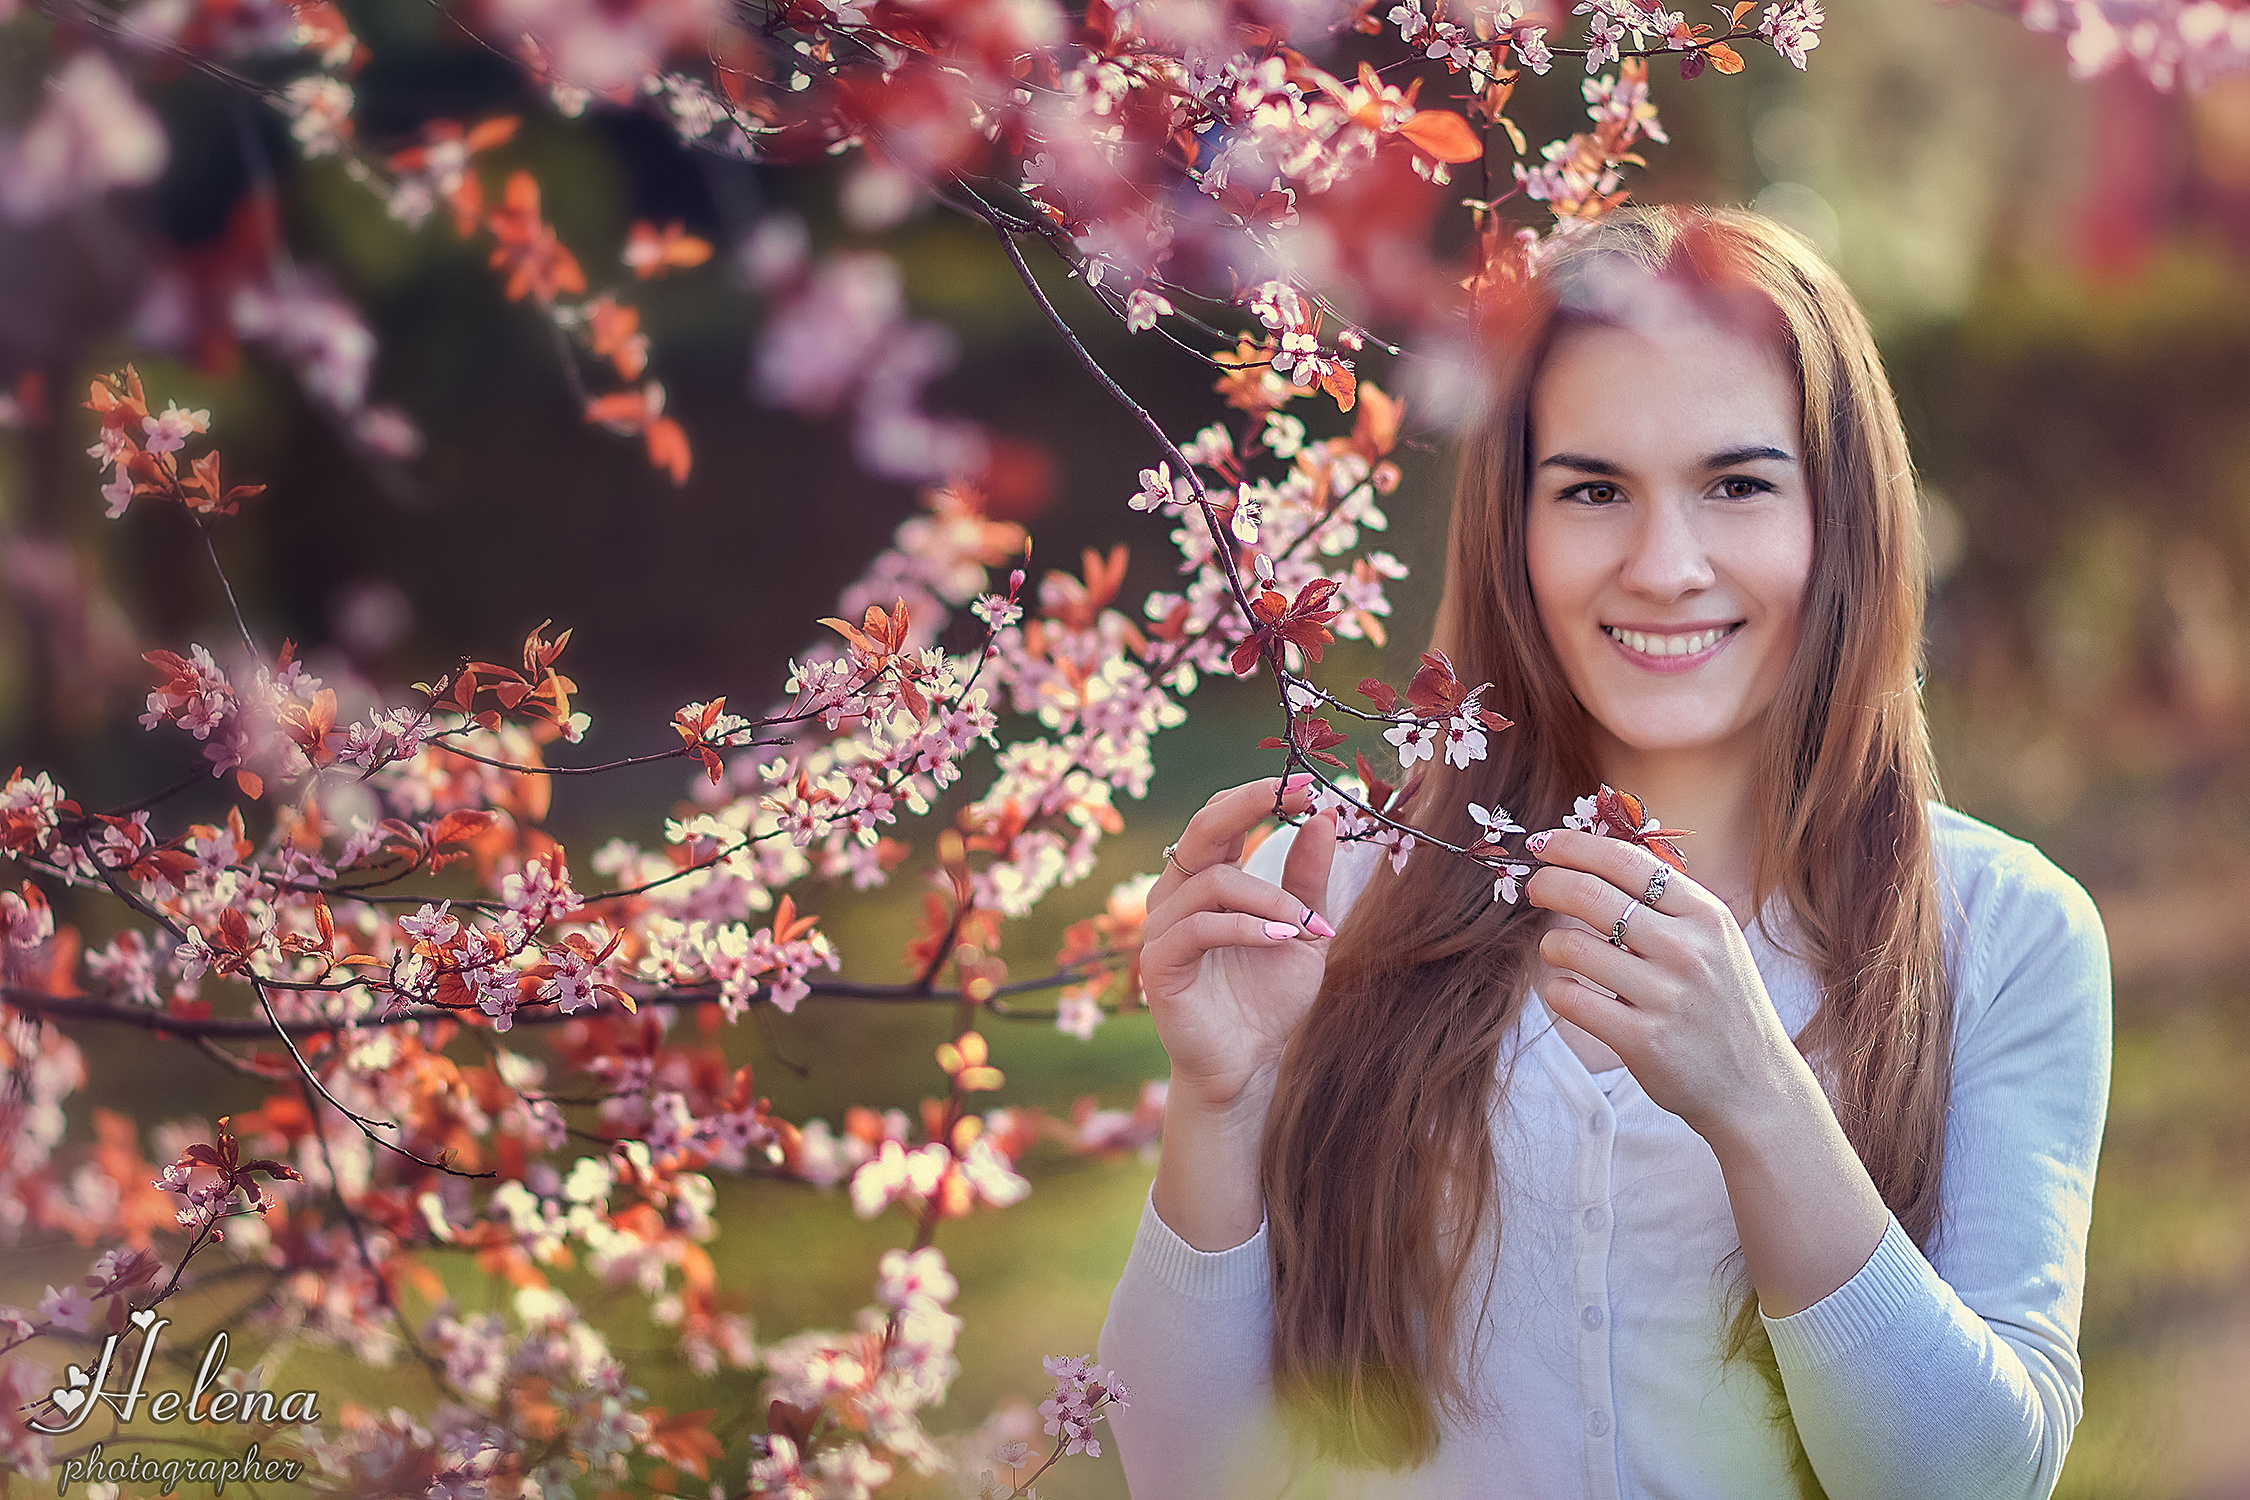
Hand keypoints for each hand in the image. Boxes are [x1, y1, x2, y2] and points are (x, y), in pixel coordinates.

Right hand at [1139, 775, 1338, 1117]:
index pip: (1219, 818)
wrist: (1246, 1065)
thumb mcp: (1302, 930)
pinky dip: (1247, 927)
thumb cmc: (1267, 996)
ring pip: (1212, 882)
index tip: (1309, 786)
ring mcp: (1161, 929)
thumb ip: (1308, 879)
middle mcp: (1176, 895)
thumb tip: (1324, 817)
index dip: (1259, 795)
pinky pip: (1198, 928)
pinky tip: (1283, 939)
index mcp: (1206, 879)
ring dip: (1272, 898)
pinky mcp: (1158, 965)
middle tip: (1301, 799)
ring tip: (1310, 925)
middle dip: (1252, 806)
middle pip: (1203, 830)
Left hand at [1523, 829, 1805, 1140]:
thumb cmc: (1722, 1004)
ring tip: (1558, 951)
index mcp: (1705, 915)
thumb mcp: (1714, 941)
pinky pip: (1570, 998)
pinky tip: (1569, 990)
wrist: (1756, 1086)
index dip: (1575, 846)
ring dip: (1551, 944)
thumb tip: (1595, 857)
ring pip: (1571, 946)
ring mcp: (1666, 996)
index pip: (1627, 861)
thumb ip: (1667, 902)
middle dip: (1549, 884)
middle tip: (1534, 888)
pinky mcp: (1643, 1040)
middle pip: (1591, 894)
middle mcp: (1688, 949)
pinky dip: (1557, 989)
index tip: (1545, 844)